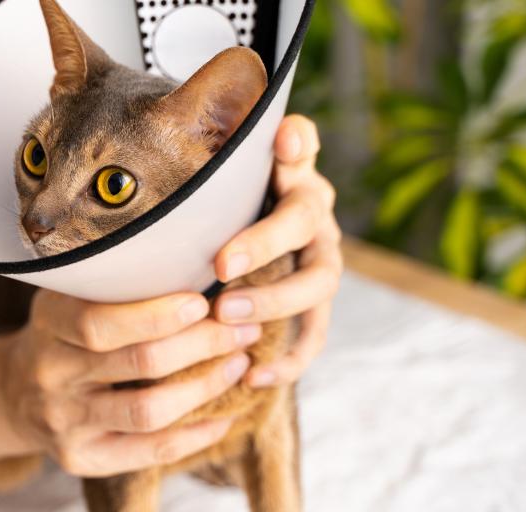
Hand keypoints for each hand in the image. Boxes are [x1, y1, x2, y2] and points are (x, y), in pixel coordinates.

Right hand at [0, 290, 262, 476]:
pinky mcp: (82, 458)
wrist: (13, 394)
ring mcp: (64, 422)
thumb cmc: (64, 333)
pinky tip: (224, 416)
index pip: (100, 322)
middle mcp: (51, 374)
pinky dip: (195, 434)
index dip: (158, 315)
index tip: (204, 301)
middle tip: (243, 329)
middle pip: (138, 363)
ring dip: (205, 388)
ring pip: (148, 411)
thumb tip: (198, 264)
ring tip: (238, 365)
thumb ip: (115, 285)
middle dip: (202, 345)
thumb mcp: (69, 297)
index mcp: (48, 323)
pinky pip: (149, 452)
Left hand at [212, 115, 342, 387]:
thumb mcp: (207, 179)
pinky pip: (315, 333)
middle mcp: (312, 211)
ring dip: (274, 300)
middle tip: (221, 265)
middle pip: (305, 220)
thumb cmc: (209, 208)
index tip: (282, 140)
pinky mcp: (315, 304)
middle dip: (265, 243)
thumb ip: (208, 155)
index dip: (298, 144)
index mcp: (289, 173)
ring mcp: (320, 259)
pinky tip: (254, 377)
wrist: (230, 252)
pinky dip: (290, 358)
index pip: (302, 145)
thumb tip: (205, 120)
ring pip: (319, 280)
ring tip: (228, 315)